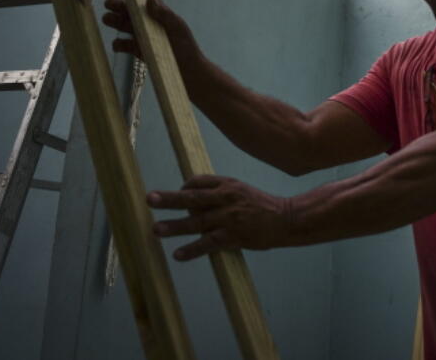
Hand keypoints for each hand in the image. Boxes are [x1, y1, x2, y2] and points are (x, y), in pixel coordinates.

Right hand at [102, 0, 193, 59]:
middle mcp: (149, 23)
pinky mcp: (138, 51)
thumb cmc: (186, 48)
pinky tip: (118, 44)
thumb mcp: (177, 28)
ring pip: (123, 25)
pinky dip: (118, 44)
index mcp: (159, 14)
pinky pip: (124, 45)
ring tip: (108, 20)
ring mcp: (142, 37)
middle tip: (108, 3)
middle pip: (129, 11)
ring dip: (114, 21)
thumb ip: (164, 14)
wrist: (189, 74)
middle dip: (117, 5)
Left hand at [148, 175, 293, 260]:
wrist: (285, 218)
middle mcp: (226, 198)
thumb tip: (192, 199)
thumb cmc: (260, 204)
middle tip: (149, 199)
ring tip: (156, 229)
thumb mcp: (240, 190)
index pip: (198, 182)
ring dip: (174, 226)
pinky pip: (208, 243)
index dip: (184, 187)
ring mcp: (229, 218)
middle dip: (169, 199)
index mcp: (227, 184)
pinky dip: (192, 249)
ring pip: (196, 222)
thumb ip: (219, 191)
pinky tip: (178, 254)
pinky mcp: (233, 236)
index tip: (177, 194)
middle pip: (192, 198)